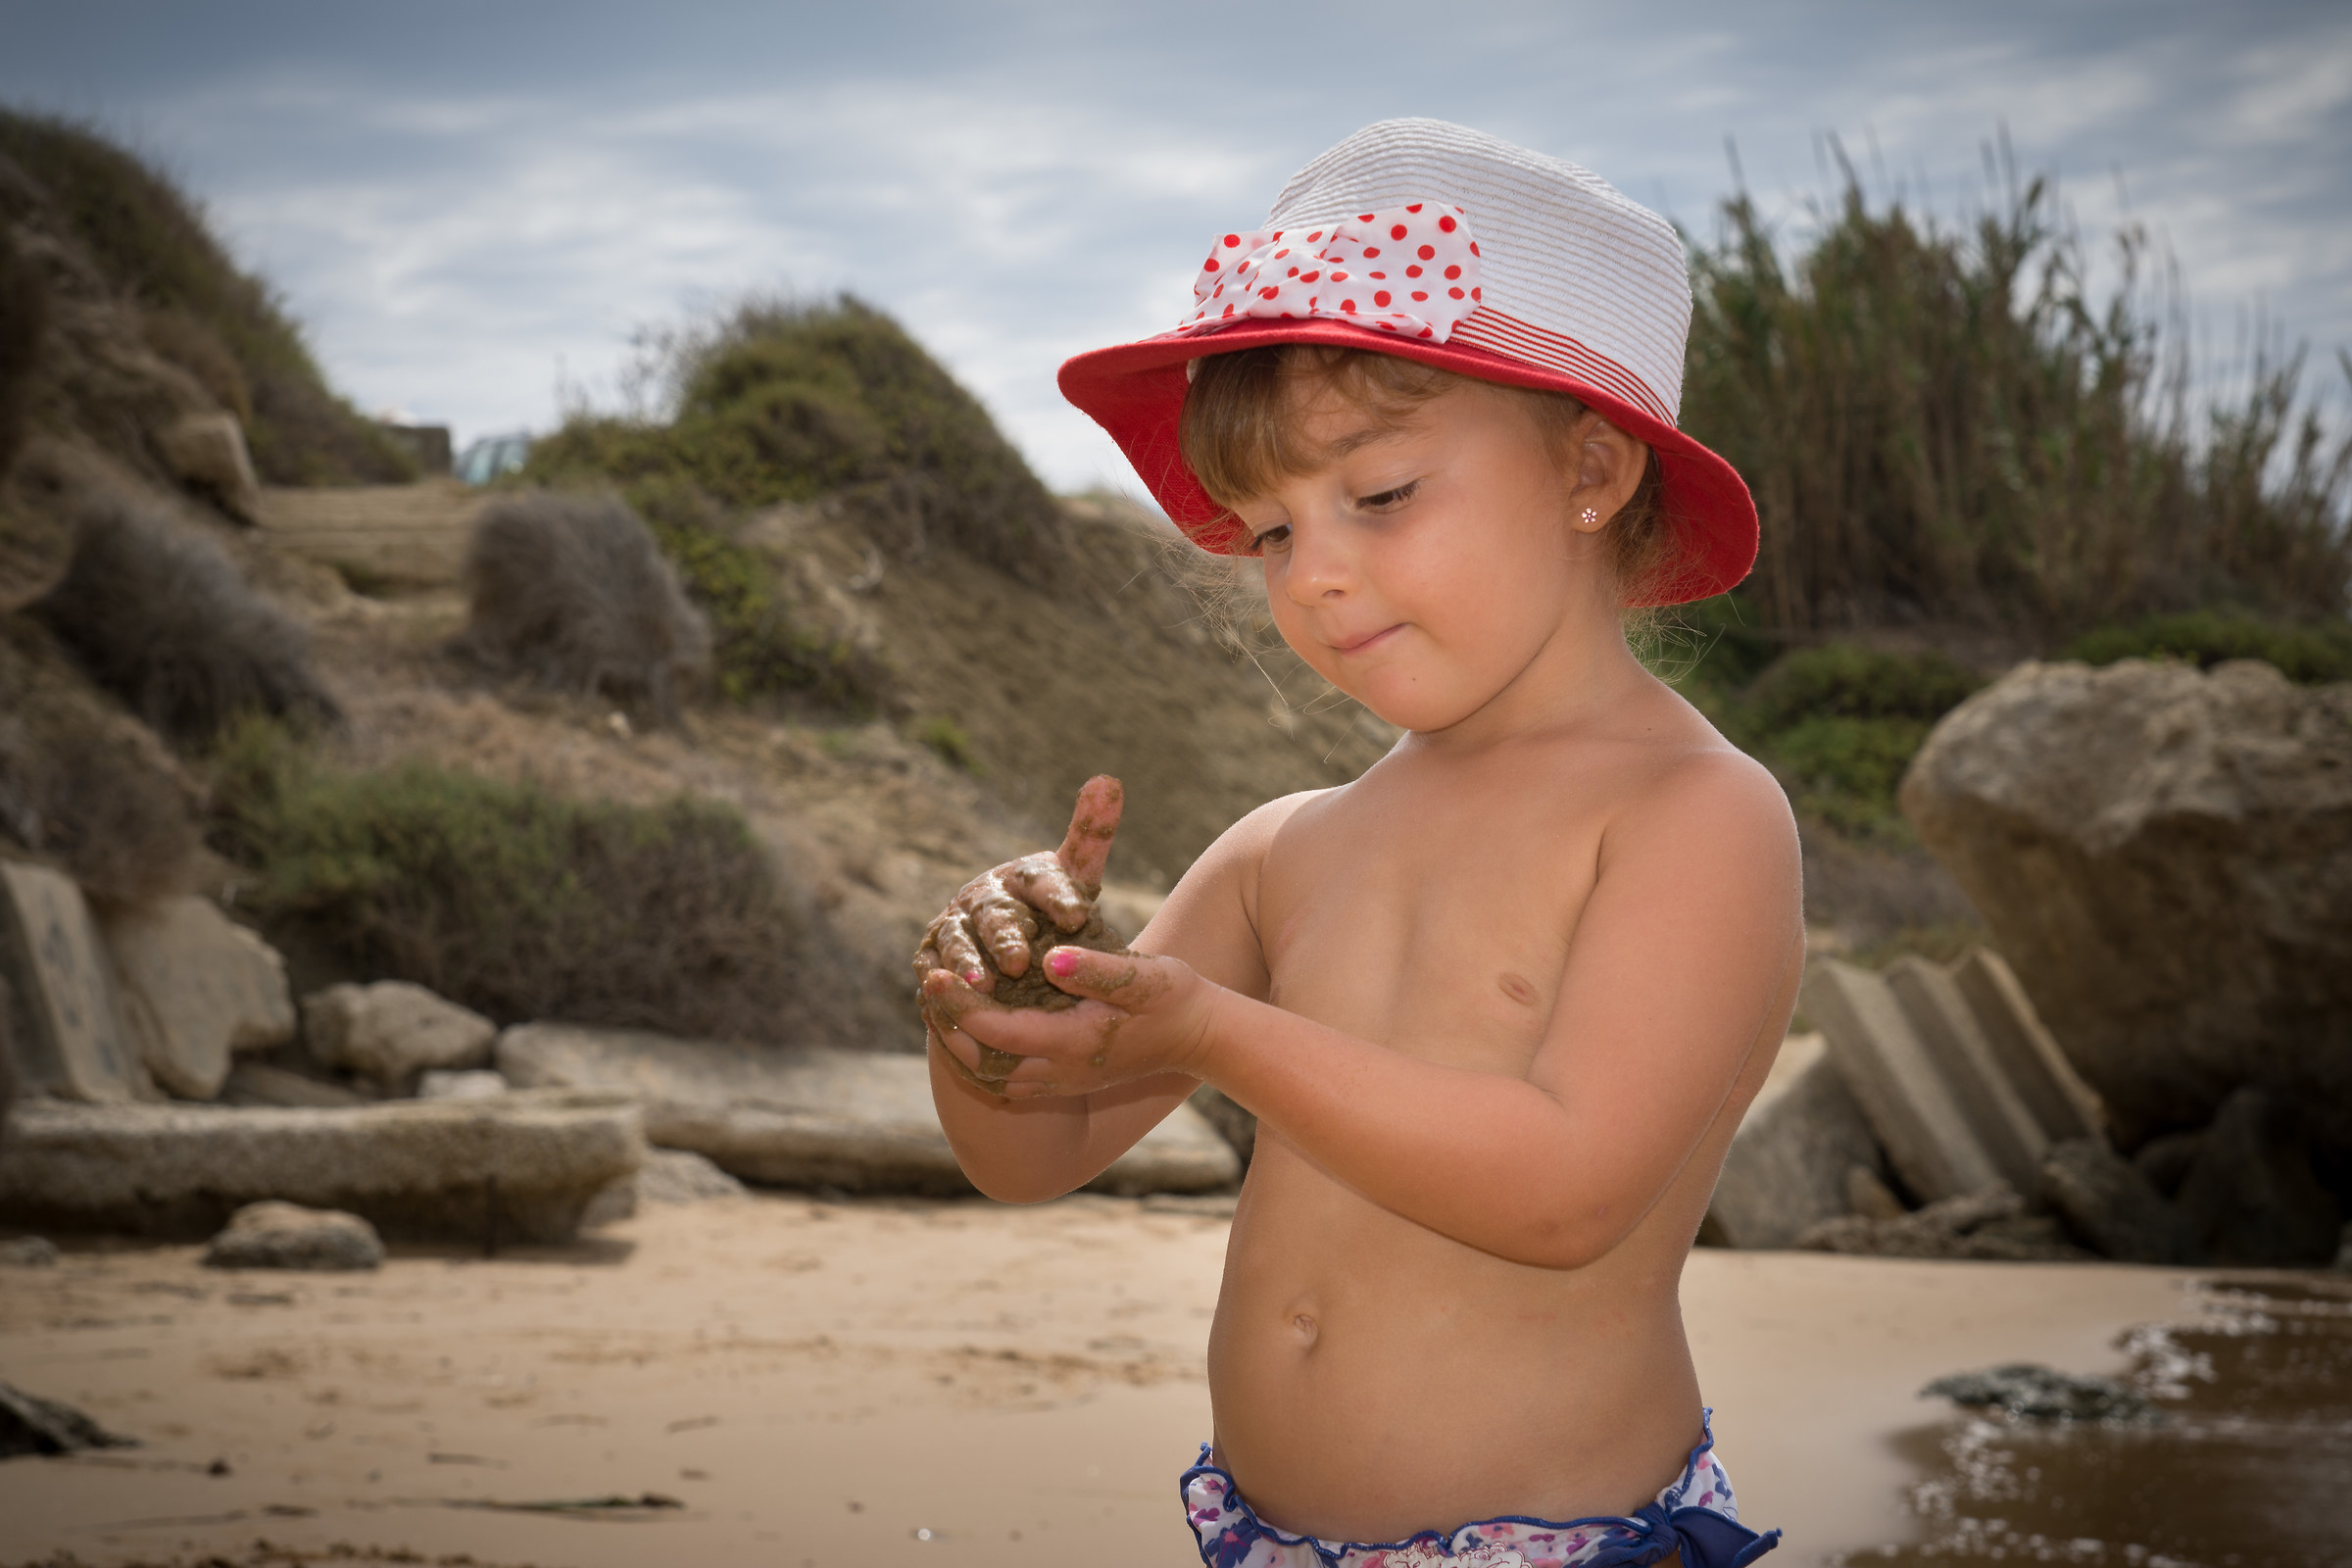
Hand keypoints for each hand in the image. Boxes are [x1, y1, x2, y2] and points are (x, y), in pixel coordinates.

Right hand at [914, 775, 1122, 987]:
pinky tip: (945, 1004)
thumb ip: (1092, 834)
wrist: (1004, 945)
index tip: (1079, 918)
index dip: (1059, 898)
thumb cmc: (1048, 910)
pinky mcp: (932, 956)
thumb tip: (1108, 778)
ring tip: (982, 984)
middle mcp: (984, 897)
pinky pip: (932, 971)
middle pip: (995, 915)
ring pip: (958, 943)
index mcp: (1022, 876)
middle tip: (1019, 962)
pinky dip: (938, 985)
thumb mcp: (1075, 878)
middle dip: (1005, 937)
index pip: (1043, 880)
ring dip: (966, 963)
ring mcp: (954, 926)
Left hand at [924, 944, 1217, 1099]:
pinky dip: (980, 1060)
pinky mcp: (1067, 1081)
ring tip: (937, 1011)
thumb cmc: (1174, 998)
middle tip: (925, 991)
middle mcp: (1061, 1070)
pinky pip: (1008, 1081)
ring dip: (960, 1048)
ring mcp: (1063, 1080)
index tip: (935, 975)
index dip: (960, 1006)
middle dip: (947, 1030)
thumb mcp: (1144, 975)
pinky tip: (969, 1033)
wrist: (1200, 1037)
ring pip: (992, 1078)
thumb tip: (1051, 959)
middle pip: (983, 1064)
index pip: (998, 1032)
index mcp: (1073, 1042)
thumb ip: (1097, 970)